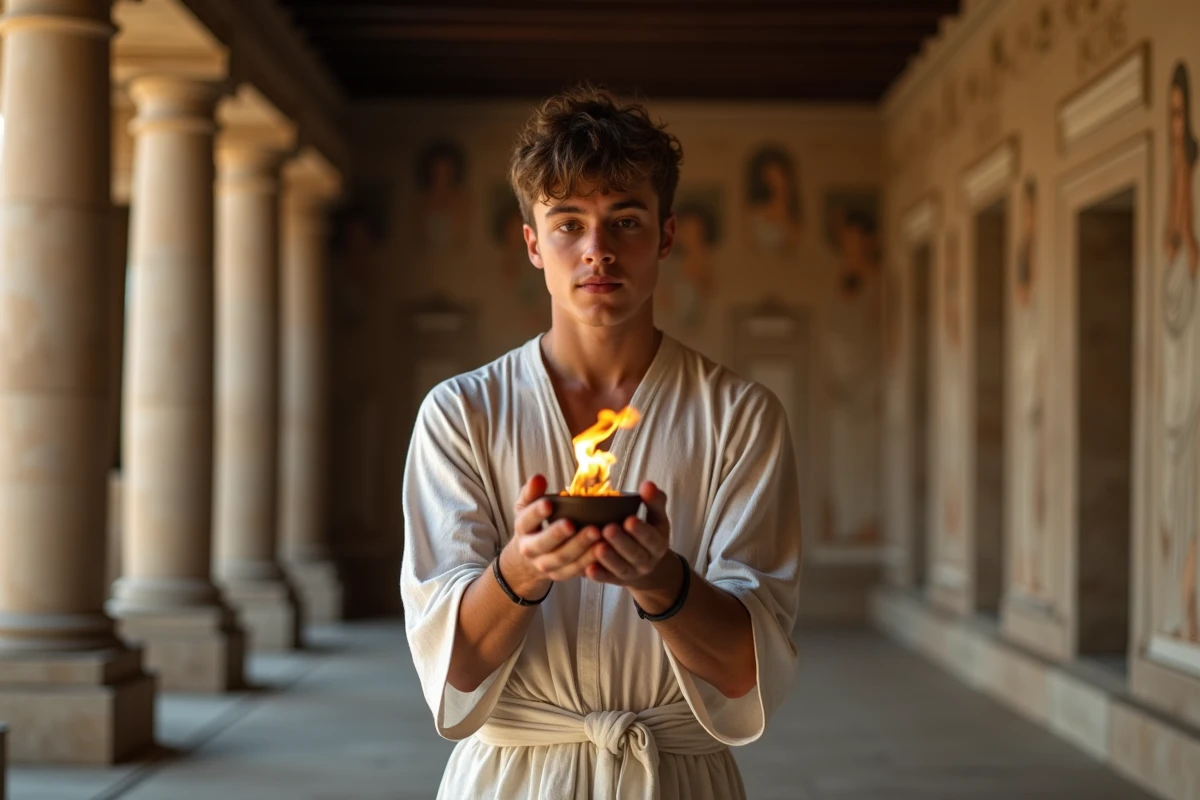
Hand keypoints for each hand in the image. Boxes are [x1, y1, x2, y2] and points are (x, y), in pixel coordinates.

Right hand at [501, 475, 603, 597]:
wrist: (529, 559)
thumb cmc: (534, 525)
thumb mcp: (526, 507)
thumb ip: (532, 492)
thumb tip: (538, 478)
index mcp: (522, 529)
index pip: (526, 521)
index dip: (536, 513)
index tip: (548, 503)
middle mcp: (531, 550)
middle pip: (543, 544)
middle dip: (558, 534)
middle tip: (572, 523)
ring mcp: (546, 565)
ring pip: (562, 558)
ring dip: (580, 547)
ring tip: (597, 533)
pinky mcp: (561, 574)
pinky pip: (576, 570)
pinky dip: (589, 561)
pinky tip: (603, 549)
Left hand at [584, 481, 672, 589]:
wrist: (646, 564)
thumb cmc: (648, 533)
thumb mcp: (656, 518)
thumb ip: (654, 501)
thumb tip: (648, 485)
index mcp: (657, 543)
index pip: (651, 538)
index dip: (641, 531)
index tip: (629, 519)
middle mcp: (646, 561)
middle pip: (635, 554)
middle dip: (622, 542)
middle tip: (608, 529)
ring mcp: (631, 572)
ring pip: (621, 568)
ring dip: (609, 559)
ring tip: (597, 547)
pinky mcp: (616, 580)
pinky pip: (607, 579)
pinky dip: (599, 575)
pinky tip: (588, 569)